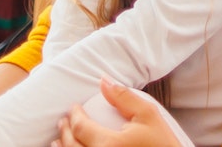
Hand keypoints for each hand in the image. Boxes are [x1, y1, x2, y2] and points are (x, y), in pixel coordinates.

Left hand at [56, 78, 190, 146]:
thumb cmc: (162, 144)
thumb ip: (124, 96)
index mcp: (109, 144)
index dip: (74, 116)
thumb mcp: (148, 115)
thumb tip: (103, 80)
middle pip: (71, 146)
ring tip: (59, 141)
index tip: (73, 109)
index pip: (81, 127)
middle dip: (65, 131)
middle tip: (63, 122)